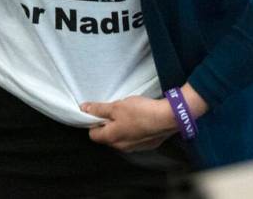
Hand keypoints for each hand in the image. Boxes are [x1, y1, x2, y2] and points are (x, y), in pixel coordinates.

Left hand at [81, 83, 207, 152]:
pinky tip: (138, 118)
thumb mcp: (116, 106)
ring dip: (121, 125)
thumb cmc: (141, 112)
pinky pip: (134, 137)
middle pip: (107, 136)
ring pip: (121, 136)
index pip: (93, 134)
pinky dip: (133, 128)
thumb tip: (84, 109)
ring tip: (127, 112)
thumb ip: (98, 109)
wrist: (168, 118)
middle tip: (113, 110)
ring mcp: (135, 147)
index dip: (93, 122)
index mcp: (112, 138)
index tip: (98, 112)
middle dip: (107, 123)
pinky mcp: (147, 144)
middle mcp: (122, 146)